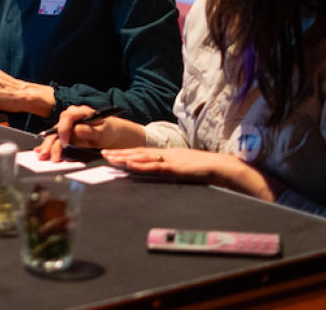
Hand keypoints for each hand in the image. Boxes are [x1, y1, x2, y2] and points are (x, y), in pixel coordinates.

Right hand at [34, 106, 145, 160]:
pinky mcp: (65, 134)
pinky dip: (48, 146)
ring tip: (43, 157)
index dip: (64, 131)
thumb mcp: (103, 131)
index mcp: (80, 112)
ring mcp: (66, 125)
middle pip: (57, 127)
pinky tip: (40, 151)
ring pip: (54, 135)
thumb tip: (77, 129)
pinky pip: (55, 139)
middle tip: (49, 155)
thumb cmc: (108, 130)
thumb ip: (91, 131)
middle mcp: (70, 117)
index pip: (67, 117)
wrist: (110, 133)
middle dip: (51, 142)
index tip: (65, 144)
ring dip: (47, 146)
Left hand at [100, 147, 278, 199]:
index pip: (143, 152)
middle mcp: (166, 154)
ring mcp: (170, 159)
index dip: (127, 152)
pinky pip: (155, 166)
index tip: (112, 153)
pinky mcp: (175, 167)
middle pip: (138, 152)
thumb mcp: (183, 169)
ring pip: (143, 157)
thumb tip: (159, 174)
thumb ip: (170, 170)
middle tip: (103, 153)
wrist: (222, 167)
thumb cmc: (204, 170)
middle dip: (120, 153)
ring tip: (111, 158)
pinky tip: (130, 164)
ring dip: (126, 157)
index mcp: (167, 154)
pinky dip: (142, 165)